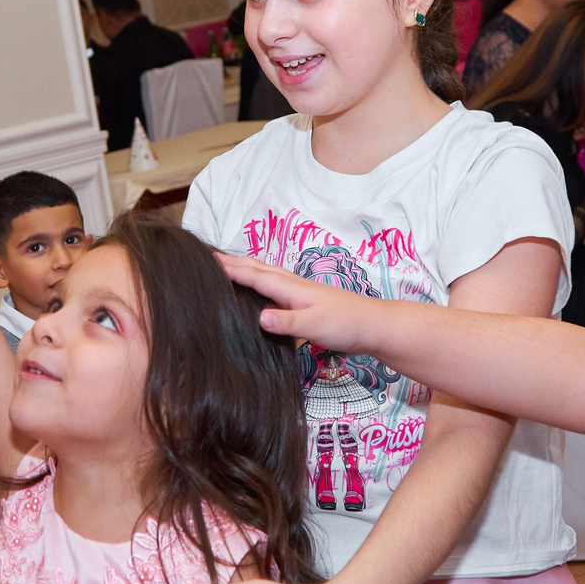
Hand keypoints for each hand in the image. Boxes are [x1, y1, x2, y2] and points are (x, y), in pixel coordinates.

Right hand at [216, 251, 385, 354]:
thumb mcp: (315, 326)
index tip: (209, 261)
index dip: (232, 269)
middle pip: (259, 269)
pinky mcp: (307, 302)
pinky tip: (262, 290)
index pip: (256, 276)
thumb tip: (260, 318)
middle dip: (235, 262)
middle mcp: (294, 286)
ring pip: (268, 274)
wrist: (375, 326)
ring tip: (231, 266)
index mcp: (292, 289)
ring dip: (248, 268)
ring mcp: (301, 293)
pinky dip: (262, 281)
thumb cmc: (347, 325)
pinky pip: (276, 286)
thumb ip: (287, 323)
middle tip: (212, 257)